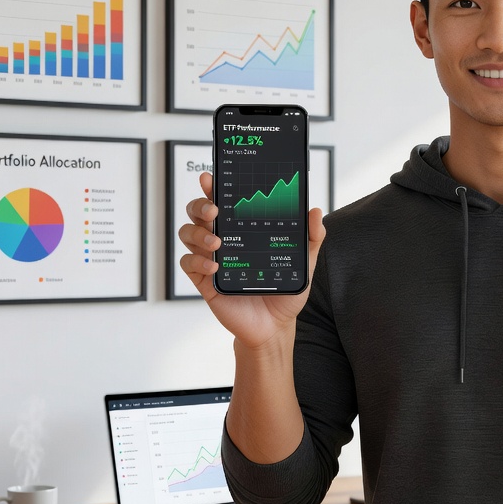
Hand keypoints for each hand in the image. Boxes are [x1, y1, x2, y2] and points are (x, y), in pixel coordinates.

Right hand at [178, 172, 325, 347]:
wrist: (275, 325)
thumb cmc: (284, 289)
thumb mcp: (304, 262)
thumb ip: (312, 237)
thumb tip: (315, 211)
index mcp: (242, 229)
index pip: (223, 200)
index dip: (213, 187)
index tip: (211, 178)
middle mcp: (223, 239)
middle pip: (197, 212)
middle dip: (200, 205)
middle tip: (214, 211)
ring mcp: (211, 258)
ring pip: (187, 233)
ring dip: (198, 233)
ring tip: (217, 243)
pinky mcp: (204, 281)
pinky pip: (188, 264)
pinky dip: (197, 262)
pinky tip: (214, 267)